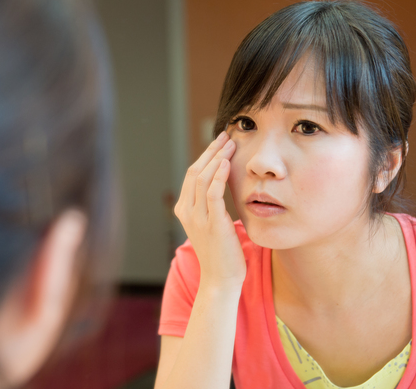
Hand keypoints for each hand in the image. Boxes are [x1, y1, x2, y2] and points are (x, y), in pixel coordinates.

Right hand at [174, 131, 245, 287]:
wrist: (220, 279)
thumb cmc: (221, 253)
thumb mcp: (212, 224)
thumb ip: (213, 206)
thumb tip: (223, 185)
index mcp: (184, 210)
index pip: (192, 175)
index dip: (206, 156)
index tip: (220, 143)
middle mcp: (186, 211)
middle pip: (195, 172)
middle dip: (211, 151)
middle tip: (226, 136)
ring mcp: (197, 217)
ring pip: (202, 178)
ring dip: (217, 158)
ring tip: (231, 144)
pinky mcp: (211, 223)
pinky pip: (212, 193)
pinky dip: (218, 175)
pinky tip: (227, 163)